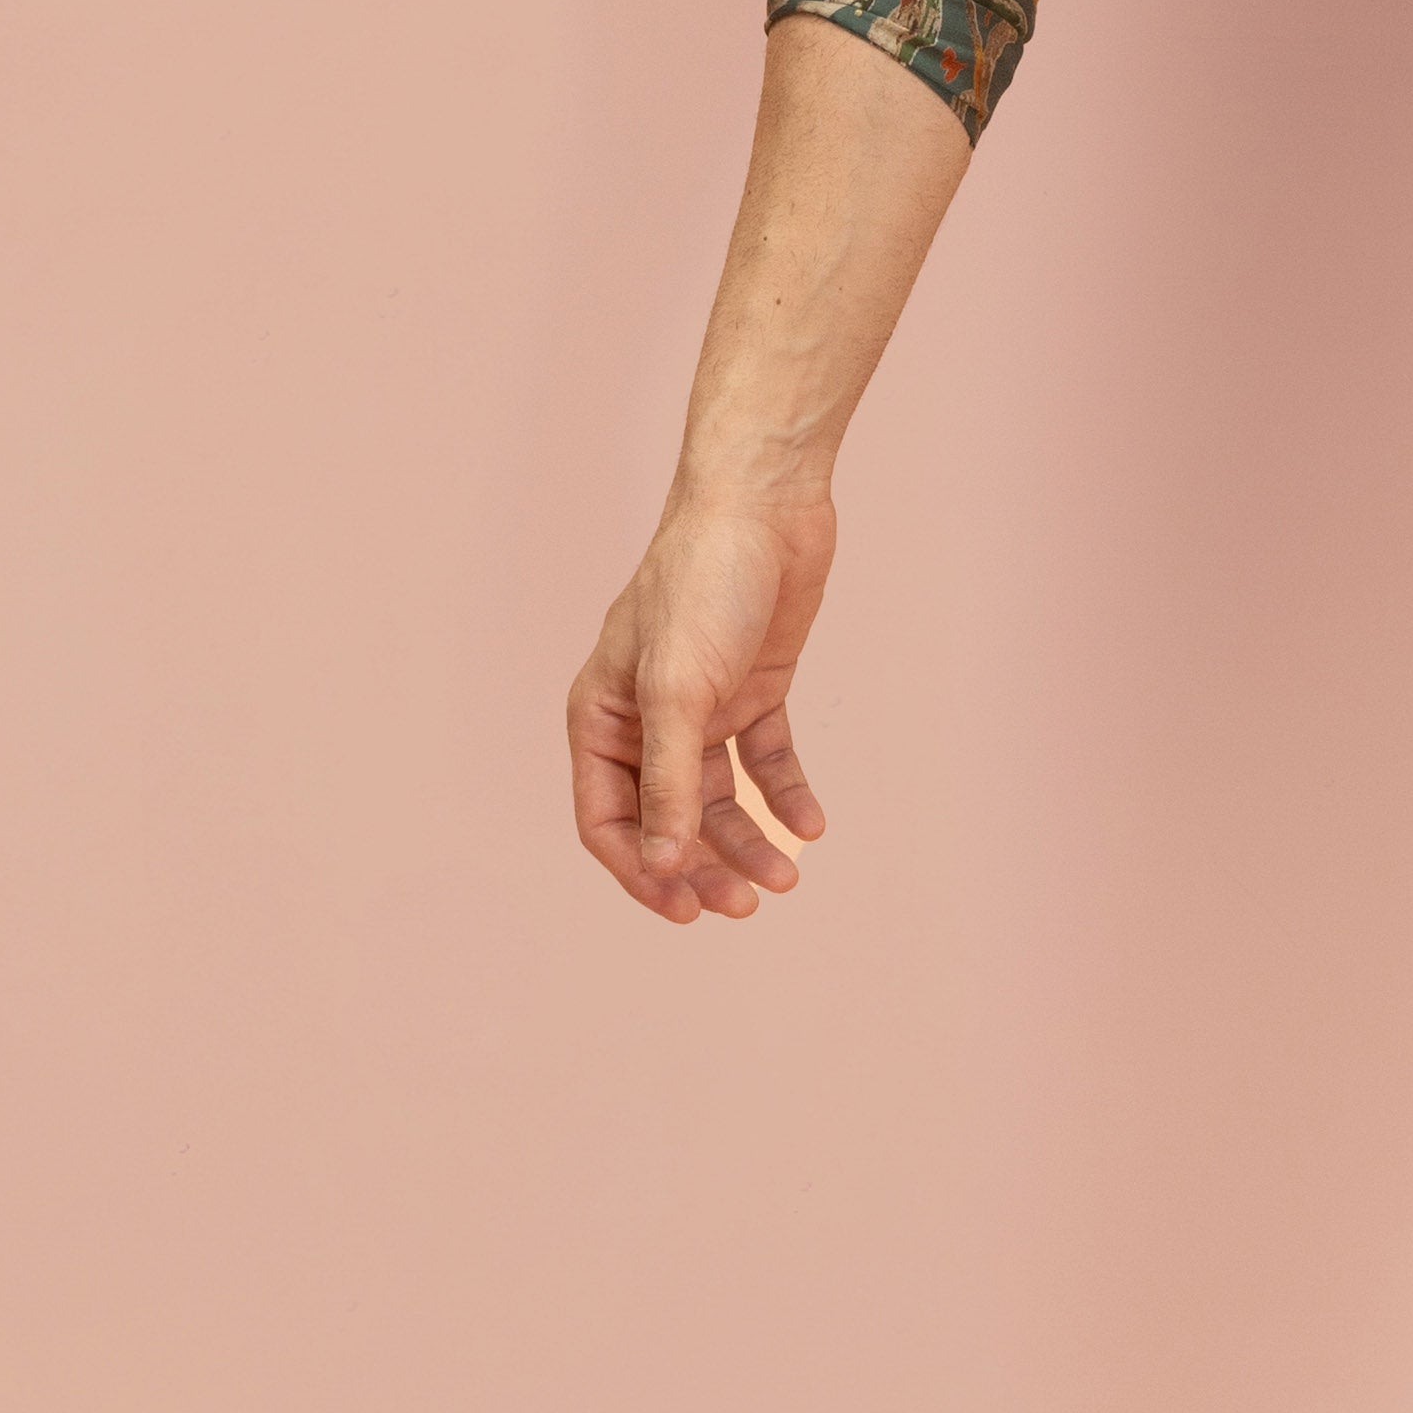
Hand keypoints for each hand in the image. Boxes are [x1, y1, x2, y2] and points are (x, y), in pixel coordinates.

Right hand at [567, 485, 836, 926]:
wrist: (765, 503)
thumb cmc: (701, 582)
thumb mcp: (679, 690)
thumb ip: (670, 783)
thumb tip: (663, 864)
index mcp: (600, 718)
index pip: (608, 821)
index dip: (643, 870)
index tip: (687, 909)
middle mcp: (646, 720)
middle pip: (669, 819)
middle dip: (704, 865)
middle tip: (749, 904)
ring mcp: (703, 707)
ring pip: (720, 800)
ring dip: (748, 841)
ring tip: (788, 875)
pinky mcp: (754, 690)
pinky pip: (766, 761)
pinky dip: (786, 794)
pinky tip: (811, 824)